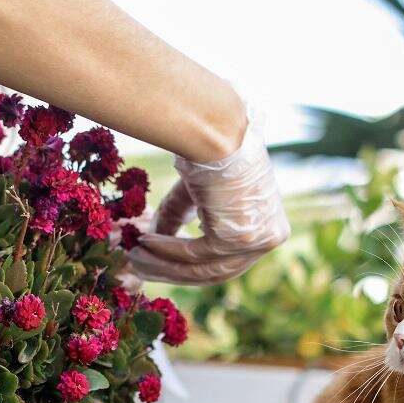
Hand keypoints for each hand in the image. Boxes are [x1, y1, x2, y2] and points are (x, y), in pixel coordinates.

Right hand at [127, 105, 289, 285]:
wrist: (219, 129)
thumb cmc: (211, 150)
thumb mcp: (197, 193)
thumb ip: (180, 218)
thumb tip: (156, 240)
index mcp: (269, 226)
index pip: (229, 262)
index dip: (192, 267)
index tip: (160, 265)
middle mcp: (268, 237)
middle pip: (217, 271)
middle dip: (174, 273)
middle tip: (141, 269)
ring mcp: (254, 241)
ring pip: (203, 268)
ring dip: (164, 266)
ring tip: (134, 258)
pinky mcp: (234, 238)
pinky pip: (193, 255)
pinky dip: (165, 251)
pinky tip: (143, 243)